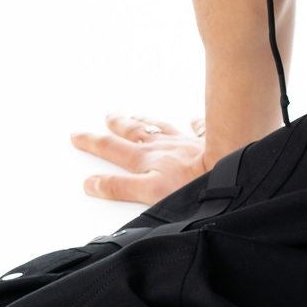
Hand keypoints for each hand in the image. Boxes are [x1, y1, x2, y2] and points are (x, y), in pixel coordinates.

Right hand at [69, 111, 207, 203]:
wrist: (229, 172)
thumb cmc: (192, 184)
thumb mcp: (149, 191)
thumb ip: (120, 187)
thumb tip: (91, 183)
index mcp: (147, 159)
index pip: (113, 150)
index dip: (93, 143)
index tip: (77, 135)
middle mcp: (164, 146)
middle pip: (135, 133)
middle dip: (118, 125)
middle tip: (107, 117)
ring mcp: (186, 142)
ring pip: (162, 128)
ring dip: (147, 121)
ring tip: (137, 116)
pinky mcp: (209, 142)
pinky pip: (200, 129)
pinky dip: (195, 124)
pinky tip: (193, 119)